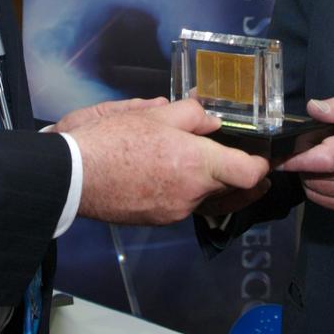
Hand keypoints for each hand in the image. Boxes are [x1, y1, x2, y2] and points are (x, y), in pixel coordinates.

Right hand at [67, 99, 269, 225]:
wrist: (72, 176)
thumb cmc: (112, 139)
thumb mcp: (151, 112)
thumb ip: (191, 114)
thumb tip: (211, 121)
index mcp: (196, 164)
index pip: (249, 175)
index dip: (260, 165)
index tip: (260, 156)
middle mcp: (192, 194)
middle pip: (230, 187)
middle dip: (231, 171)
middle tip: (227, 152)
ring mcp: (175, 212)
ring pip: (205, 197)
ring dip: (204, 181)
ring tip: (187, 159)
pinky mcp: (157, 220)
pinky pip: (182, 204)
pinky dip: (182, 190)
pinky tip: (164, 173)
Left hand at [278, 96, 333, 213]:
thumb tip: (312, 107)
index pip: (323, 159)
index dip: (297, 159)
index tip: (279, 154)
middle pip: (314, 173)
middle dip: (301, 161)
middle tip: (306, 146)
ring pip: (314, 187)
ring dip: (307, 173)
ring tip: (316, 158)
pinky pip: (322, 199)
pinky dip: (315, 186)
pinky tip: (323, 172)